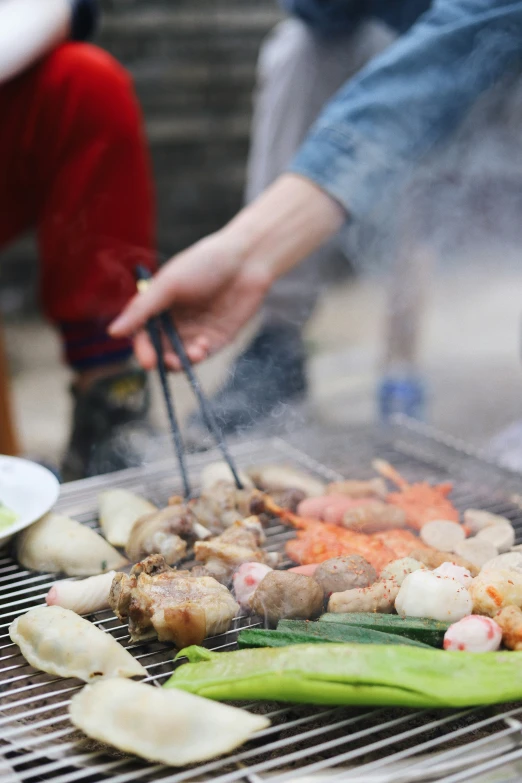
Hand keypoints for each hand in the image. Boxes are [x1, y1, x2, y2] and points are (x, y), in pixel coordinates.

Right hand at [109, 174, 344, 369]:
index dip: (143, 349)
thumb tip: (113, 333)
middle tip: (168, 363)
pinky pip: (201, 356)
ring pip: (179, 357)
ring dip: (181, 361)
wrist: (247, 260)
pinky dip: (198, 356)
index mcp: (158, 305)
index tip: (148, 361)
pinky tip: (203, 345)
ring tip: (192, 354)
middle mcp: (174, 320)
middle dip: (162, 360)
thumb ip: (141, 310)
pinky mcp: (216, 339)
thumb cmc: (204, 264)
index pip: (143, 333)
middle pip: (159, 349)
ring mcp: (195, 330)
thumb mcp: (168, 285)